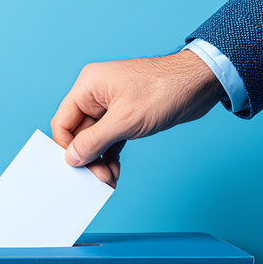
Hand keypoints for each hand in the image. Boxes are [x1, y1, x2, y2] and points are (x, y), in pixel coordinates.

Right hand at [51, 50, 226, 187]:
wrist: (199, 84)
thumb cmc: (163, 91)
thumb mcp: (124, 121)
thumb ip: (94, 141)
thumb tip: (71, 158)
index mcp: (88, 86)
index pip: (63, 122)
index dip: (67, 148)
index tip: (78, 168)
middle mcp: (96, 94)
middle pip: (79, 133)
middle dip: (88, 158)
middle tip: (99, 179)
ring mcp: (112, 105)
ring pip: (95, 139)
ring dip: (100, 161)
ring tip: (109, 179)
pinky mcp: (127, 115)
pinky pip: (110, 139)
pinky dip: (111, 156)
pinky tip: (115, 172)